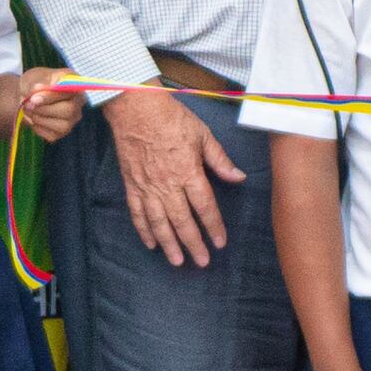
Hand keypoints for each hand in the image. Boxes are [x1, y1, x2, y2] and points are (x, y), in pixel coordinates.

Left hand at [14, 69, 88, 144]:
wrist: (27, 96)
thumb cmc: (35, 83)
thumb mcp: (35, 78)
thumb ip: (38, 85)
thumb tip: (37, 95)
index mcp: (75, 87)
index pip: (69, 92)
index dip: (51, 96)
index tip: (34, 98)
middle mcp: (78, 104)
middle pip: (68, 111)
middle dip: (44, 109)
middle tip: (28, 104)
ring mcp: (71, 120)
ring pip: (61, 126)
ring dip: (39, 118)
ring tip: (28, 109)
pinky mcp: (61, 132)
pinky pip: (51, 135)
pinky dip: (38, 127)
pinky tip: (33, 118)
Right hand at [105, 90, 242, 265]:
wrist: (136, 108)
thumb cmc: (171, 118)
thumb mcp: (203, 135)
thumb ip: (220, 160)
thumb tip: (238, 177)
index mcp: (188, 172)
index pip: (205, 207)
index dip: (214, 227)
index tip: (220, 242)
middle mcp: (167, 184)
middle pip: (182, 221)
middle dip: (193, 244)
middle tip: (202, 262)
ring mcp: (147, 186)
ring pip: (159, 223)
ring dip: (169, 244)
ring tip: (178, 261)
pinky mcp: (132, 184)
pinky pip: (137, 213)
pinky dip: (144, 230)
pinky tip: (151, 244)